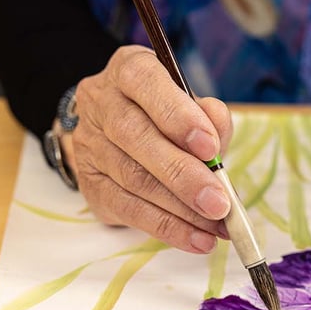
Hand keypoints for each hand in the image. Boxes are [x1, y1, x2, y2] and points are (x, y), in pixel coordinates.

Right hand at [63, 45, 233, 253]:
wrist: (118, 135)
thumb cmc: (166, 116)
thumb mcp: (192, 106)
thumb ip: (210, 118)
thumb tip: (217, 136)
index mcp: (128, 70)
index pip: (145, 82)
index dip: (177, 115)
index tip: (209, 147)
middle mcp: (101, 103)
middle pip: (136, 138)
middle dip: (184, 175)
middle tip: (219, 202)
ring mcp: (90, 145)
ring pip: (134, 179)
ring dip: (181, 209)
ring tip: (217, 226)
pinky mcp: (91, 185)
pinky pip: (129, 210)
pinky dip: (167, 228)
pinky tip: (197, 239)